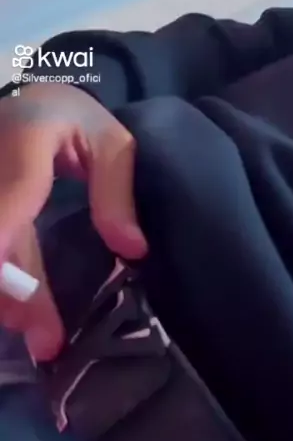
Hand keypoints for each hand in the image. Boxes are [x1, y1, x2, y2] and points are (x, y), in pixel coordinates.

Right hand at [0, 83, 147, 360]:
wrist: (15, 95)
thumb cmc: (67, 115)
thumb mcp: (108, 138)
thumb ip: (116, 190)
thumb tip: (132, 250)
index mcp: (24, 148)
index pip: (5, 212)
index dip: (10, 264)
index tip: (35, 320)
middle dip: (13, 298)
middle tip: (48, 345)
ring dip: (7, 296)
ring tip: (43, 338)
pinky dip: (4, 279)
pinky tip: (23, 310)